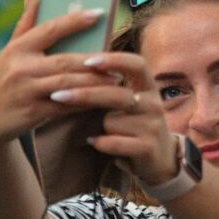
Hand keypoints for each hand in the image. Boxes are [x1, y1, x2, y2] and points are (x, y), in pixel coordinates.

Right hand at [0, 0, 122, 145]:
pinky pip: (64, 106)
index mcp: (18, 49)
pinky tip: (101, 98)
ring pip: (67, 84)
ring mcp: (26, 91)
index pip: (49, 29)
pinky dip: (84, 102)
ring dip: (94, 81)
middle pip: (64, 61)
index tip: (99, 13)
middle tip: (117, 57)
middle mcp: (20, 68)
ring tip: (115, 78)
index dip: (74, 21)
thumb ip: (25, 24)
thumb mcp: (9, 52)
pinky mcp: (32, 113)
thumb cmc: (4, 79)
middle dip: (93, 60)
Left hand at [53, 53, 178, 186]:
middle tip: (57, 95)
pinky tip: (98, 142)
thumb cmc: (136, 124)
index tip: (88, 61)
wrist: (161, 158)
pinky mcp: (148, 147)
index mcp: (149, 87)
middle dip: (85, 94)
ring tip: (107, 133)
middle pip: (117, 94)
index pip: (137, 64)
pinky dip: (100, 143)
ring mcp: (153, 126)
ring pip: (110, 121)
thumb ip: (113, 88)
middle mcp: (154, 103)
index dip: (114, 60)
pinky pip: (111, 142)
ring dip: (100, 128)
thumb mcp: (131, 102)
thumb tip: (77, 70)